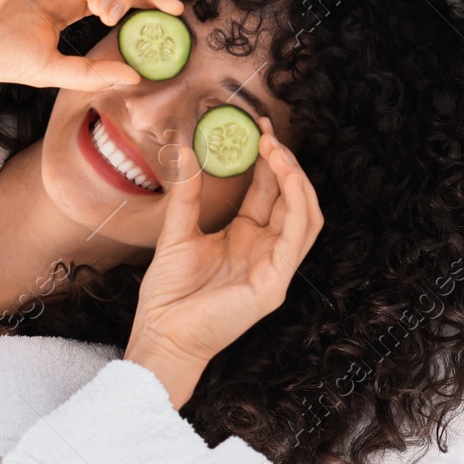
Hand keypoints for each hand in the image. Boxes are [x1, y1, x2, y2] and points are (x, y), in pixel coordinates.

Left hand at [123, 123, 322, 407]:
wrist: (159, 334)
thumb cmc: (168, 293)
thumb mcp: (177, 231)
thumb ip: (187, 194)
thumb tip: (185, 150)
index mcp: (248, 238)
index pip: (271, 192)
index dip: (269, 159)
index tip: (258, 128)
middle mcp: (267, 251)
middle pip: (293, 199)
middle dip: (286, 163)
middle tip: (267, 134)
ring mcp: (274, 269)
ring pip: (305, 217)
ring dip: (297, 180)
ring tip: (277, 151)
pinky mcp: (273, 285)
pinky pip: (295, 241)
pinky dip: (297, 207)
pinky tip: (286, 180)